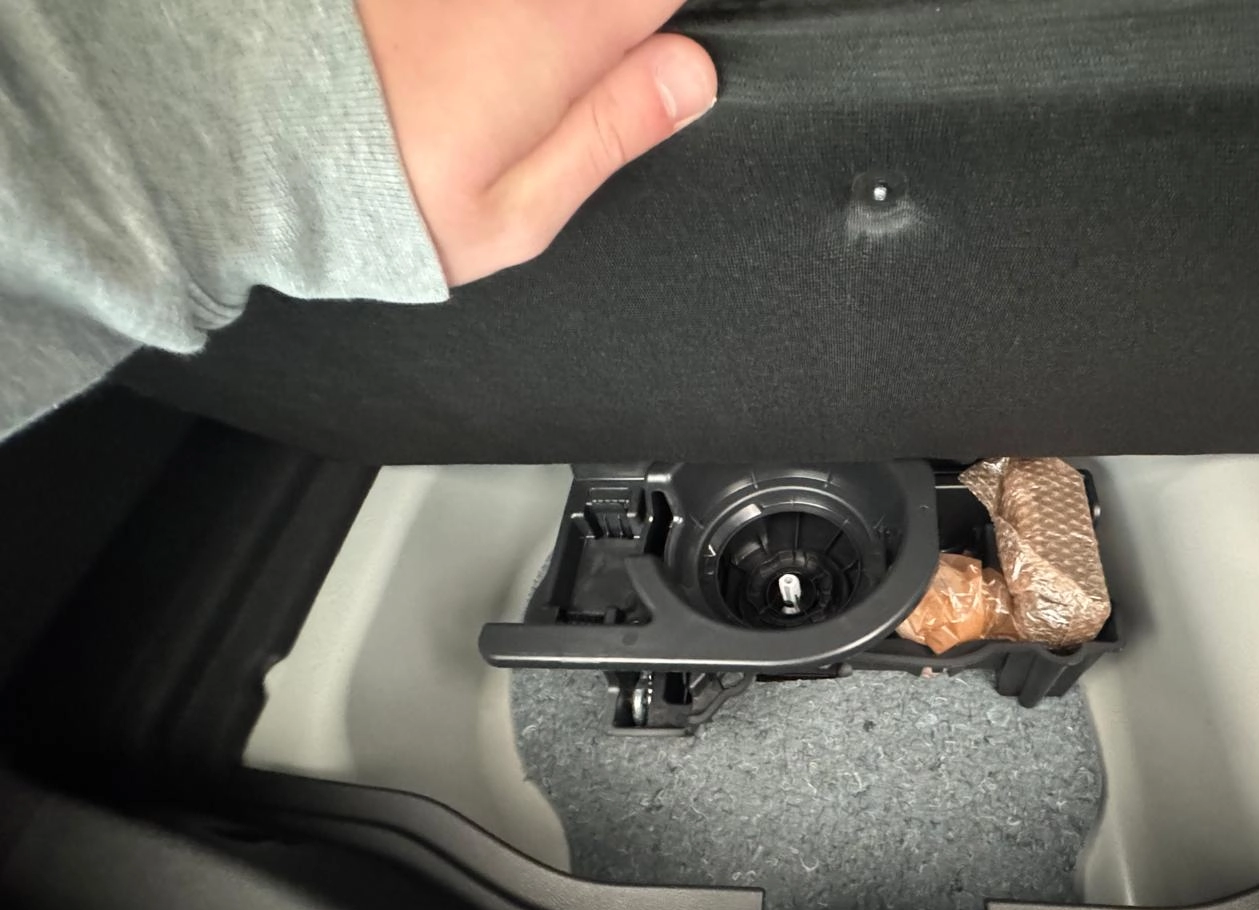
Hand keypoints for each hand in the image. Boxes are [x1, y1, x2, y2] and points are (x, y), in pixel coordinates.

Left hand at [357, 0, 716, 285]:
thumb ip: (613, 133)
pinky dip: (477, 29)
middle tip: (553, 97)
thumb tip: (692, 78)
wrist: (239, 146)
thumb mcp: (515, 212)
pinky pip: (475, 6)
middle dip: (601, 31)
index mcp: (562, 37)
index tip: (647, 59)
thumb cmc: (380, 198)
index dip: (663, 28)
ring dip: (535, 31)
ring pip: (535, 3)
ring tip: (491, 98)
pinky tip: (449, 62)